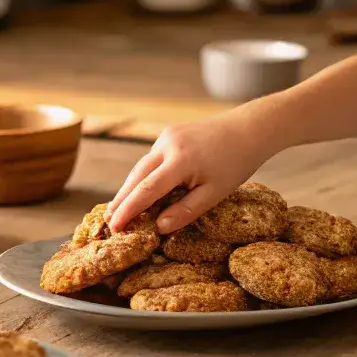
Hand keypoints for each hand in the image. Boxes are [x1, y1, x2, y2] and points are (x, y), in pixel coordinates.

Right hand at [105, 112, 268, 234]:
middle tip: (109, 222)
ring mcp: (167, 136)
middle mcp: (168, 144)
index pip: (146, 190)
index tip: (115, 227)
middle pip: (137, 176)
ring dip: (130, 187)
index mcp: (181, 161)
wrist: (247, 129)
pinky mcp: (169, 132)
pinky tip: (139, 189)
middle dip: (122, 199)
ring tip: (118, 209)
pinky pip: (151, 158)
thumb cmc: (235, 164)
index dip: (129, 210)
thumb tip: (158, 227)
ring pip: (142, 166)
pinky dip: (143, 174)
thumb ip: (186, 211)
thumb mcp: (214, 194)